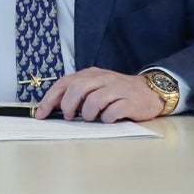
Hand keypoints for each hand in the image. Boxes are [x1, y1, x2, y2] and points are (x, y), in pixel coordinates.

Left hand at [32, 67, 163, 122]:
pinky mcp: (131, 101)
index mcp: (91, 74)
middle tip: (69, 117)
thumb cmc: (118, 92)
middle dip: (68, 106)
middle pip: (77, 88)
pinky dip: (107, 119)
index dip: (50, 99)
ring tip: (92, 118)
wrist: (152, 91)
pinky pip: (113, 112)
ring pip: (94, 100)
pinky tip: (109, 119)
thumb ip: (79, 93)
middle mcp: (103, 78)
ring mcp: (118, 89)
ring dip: (88, 114)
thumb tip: (55, 107)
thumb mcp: (97, 87)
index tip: (41, 114)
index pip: (65, 82)